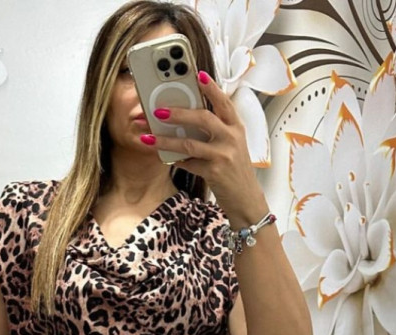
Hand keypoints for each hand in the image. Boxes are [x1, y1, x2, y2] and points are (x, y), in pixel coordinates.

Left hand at [145, 70, 261, 214]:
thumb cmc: (235, 170)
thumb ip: (217, 130)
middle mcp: (231, 138)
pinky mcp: (214, 172)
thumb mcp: (233, 145)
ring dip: (166, 141)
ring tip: (149, 137)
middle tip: (158, 111)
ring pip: (189, 143)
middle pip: (203, 118)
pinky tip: (166, 159)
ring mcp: (223, 155)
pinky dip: (175, 161)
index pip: (224, 102)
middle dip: (178, 113)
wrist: (246, 199)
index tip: (197, 74)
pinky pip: (188, 163)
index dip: (211, 87)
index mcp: (236, 127)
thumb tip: (188, 118)